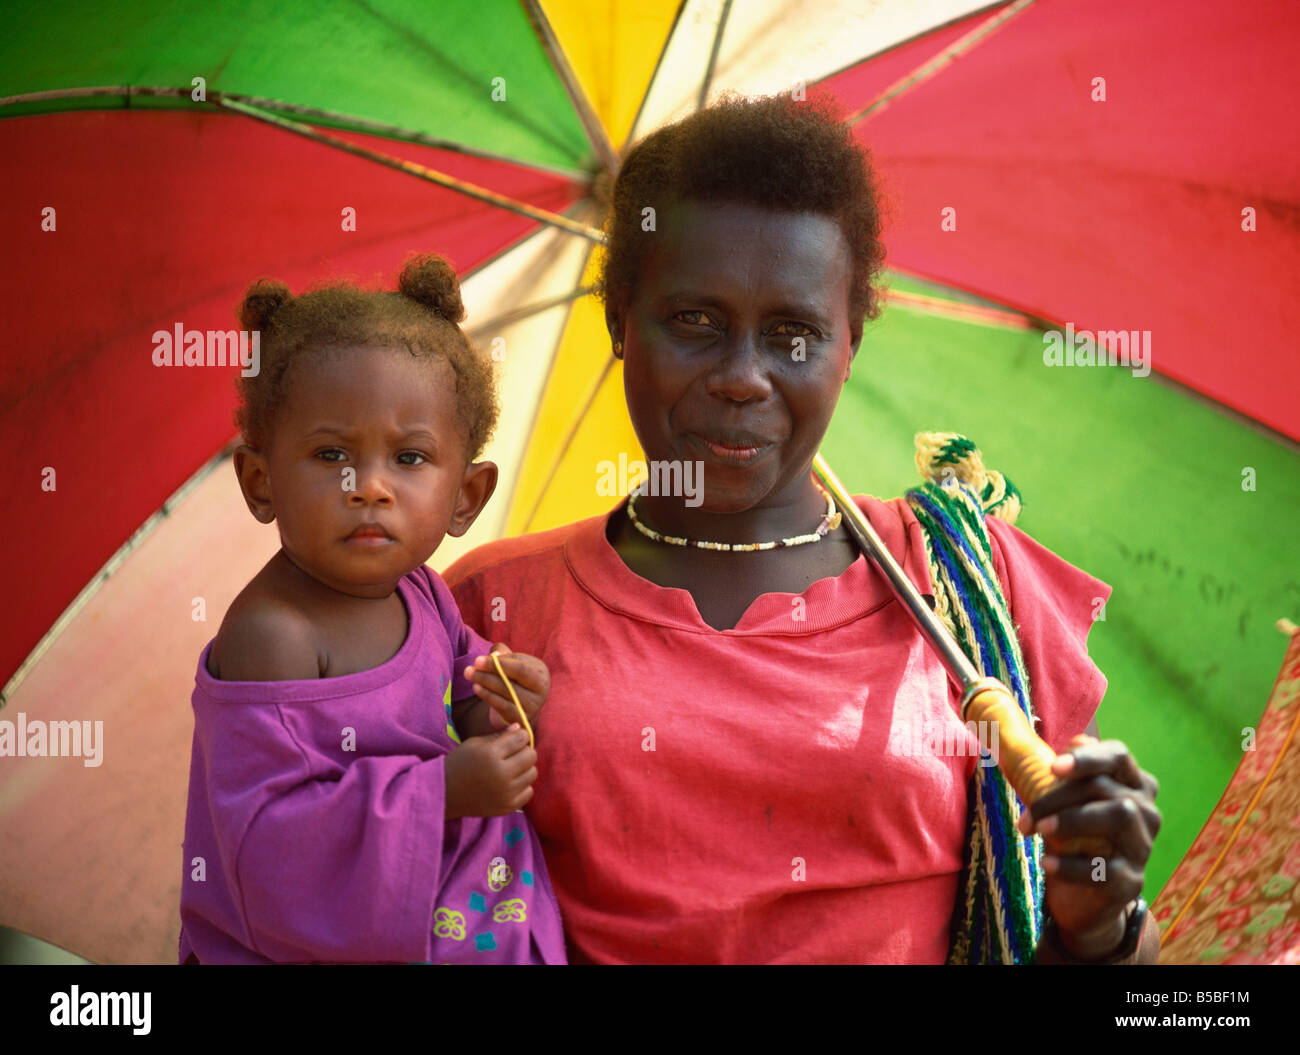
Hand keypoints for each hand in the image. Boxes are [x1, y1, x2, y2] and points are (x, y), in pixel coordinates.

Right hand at [443, 726, 537, 818]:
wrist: (445, 793)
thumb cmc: (459, 763)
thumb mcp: (475, 744)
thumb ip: (499, 736)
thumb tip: (520, 728)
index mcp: (491, 754)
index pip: (522, 738)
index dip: (520, 736)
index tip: (514, 739)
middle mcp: (501, 774)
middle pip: (531, 756)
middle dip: (524, 751)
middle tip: (513, 754)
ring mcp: (505, 793)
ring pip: (532, 773)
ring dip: (524, 768)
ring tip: (510, 769)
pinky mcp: (507, 807)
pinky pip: (528, 792)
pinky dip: (522, 786)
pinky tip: (508, 783)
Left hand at [463, 644, 548, 734]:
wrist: (523, 700)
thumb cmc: (516, 675)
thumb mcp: (513, 661)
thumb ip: (504, 654)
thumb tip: (495, 656)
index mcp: (541, 673)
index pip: (520, 669)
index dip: (498, 665)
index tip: (478, 661)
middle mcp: (541, 691)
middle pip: (512, 683)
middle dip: (487, 675)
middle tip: (468, 670)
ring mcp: (533, 707)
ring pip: (506, 695)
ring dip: (485, 685)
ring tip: (470, 676)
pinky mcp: (522, 718)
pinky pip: (503, 707)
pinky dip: (488, 697)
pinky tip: (477, 688)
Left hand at [1017, 735, 1160, 959]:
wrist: (1085, 897)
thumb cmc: (1073, 835)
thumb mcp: (1065, 801)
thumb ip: (1061, 772)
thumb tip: (1054, 739)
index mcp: (1131, 784)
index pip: (1118, 756)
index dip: (1087, 757)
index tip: (1053, 767)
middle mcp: (1145, 811)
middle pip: (1106, 788)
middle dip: (1059, 796)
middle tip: (1026, 815)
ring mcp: (1142, 847)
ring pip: (1119, 817)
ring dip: (1072, 820)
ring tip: (1039, 829)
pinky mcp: (1132, 882)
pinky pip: (1108, 870)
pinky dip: (1072, 866)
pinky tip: (1046, 863)